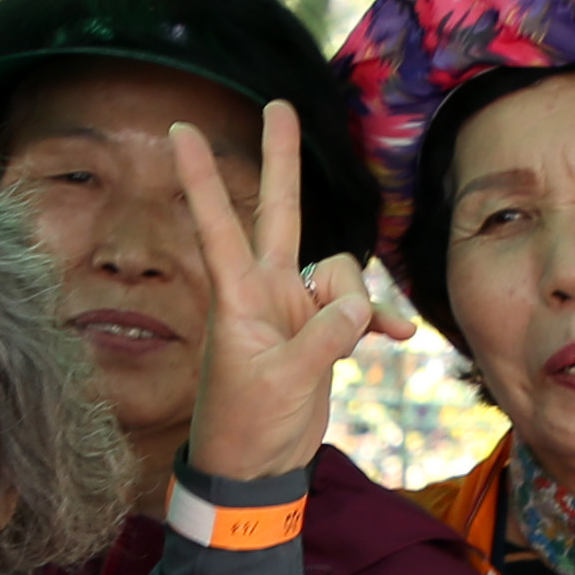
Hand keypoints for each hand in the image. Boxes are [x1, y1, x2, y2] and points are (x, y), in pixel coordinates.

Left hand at [173, 100, 414, 483]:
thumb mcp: (282, 382)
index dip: (202, 177)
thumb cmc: (247, 426)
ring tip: (357, 343)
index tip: (180, 130)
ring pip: (342, 272)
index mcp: (237, 297)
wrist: (256, 469)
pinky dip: (378, 322)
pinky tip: (395, 340)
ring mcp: (295, 307)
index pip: (216, 224)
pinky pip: (360, 309)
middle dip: (280, 160)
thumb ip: (324, 337)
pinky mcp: (322, 331)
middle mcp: (265, 290)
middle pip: (278, 211)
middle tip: (278, 105)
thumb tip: (361, 305)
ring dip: (358, 302)